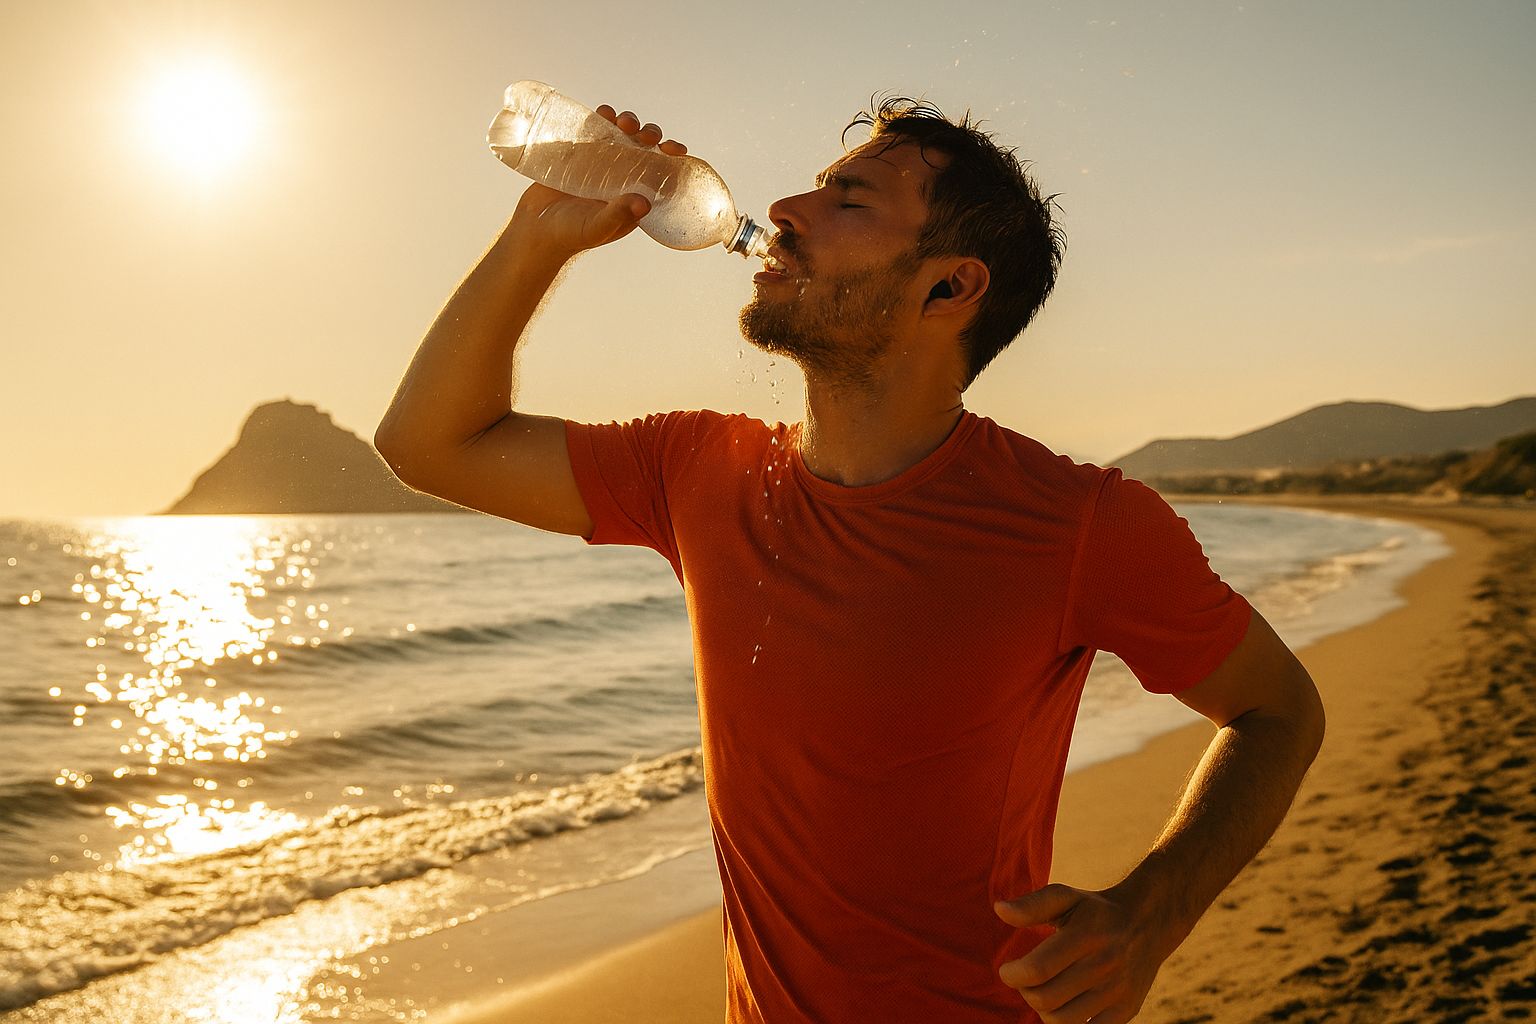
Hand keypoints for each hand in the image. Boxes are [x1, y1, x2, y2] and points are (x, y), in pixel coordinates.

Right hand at [512, 106, 688, 258]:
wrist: (534, 229)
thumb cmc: (569, 235)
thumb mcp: (596, 228)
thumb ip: (617, 216)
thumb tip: (644, 203)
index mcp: (634, 197)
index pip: (661, 174)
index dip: (671, 159)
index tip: (674, 148)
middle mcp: (622, 178)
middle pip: (645, 148)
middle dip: (649, 135)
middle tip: (642, 133)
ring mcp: (602, 163)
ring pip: (623, 135)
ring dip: (628, 123)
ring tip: (622, 121)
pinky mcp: (581, 153)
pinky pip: (597, 129)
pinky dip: (603, 118)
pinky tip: (603, 112)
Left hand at [993, 881, 1175, 1023]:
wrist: (1147, 923)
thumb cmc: (1095, 911)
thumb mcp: (1065, 897)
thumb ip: (1031, 905)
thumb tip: (999, 910)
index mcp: (1086, 935)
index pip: (1037, 969)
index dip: (1013, 975)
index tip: (1008, 970)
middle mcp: (1105, 964)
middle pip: (1046, 999)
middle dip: (1026, 992)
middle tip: (1027, 980)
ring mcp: (1117, 991)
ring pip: (1063, 1021)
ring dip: (1044, 1010)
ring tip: (1044, 992)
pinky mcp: (1126, 1011)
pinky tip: (1063, 1006)